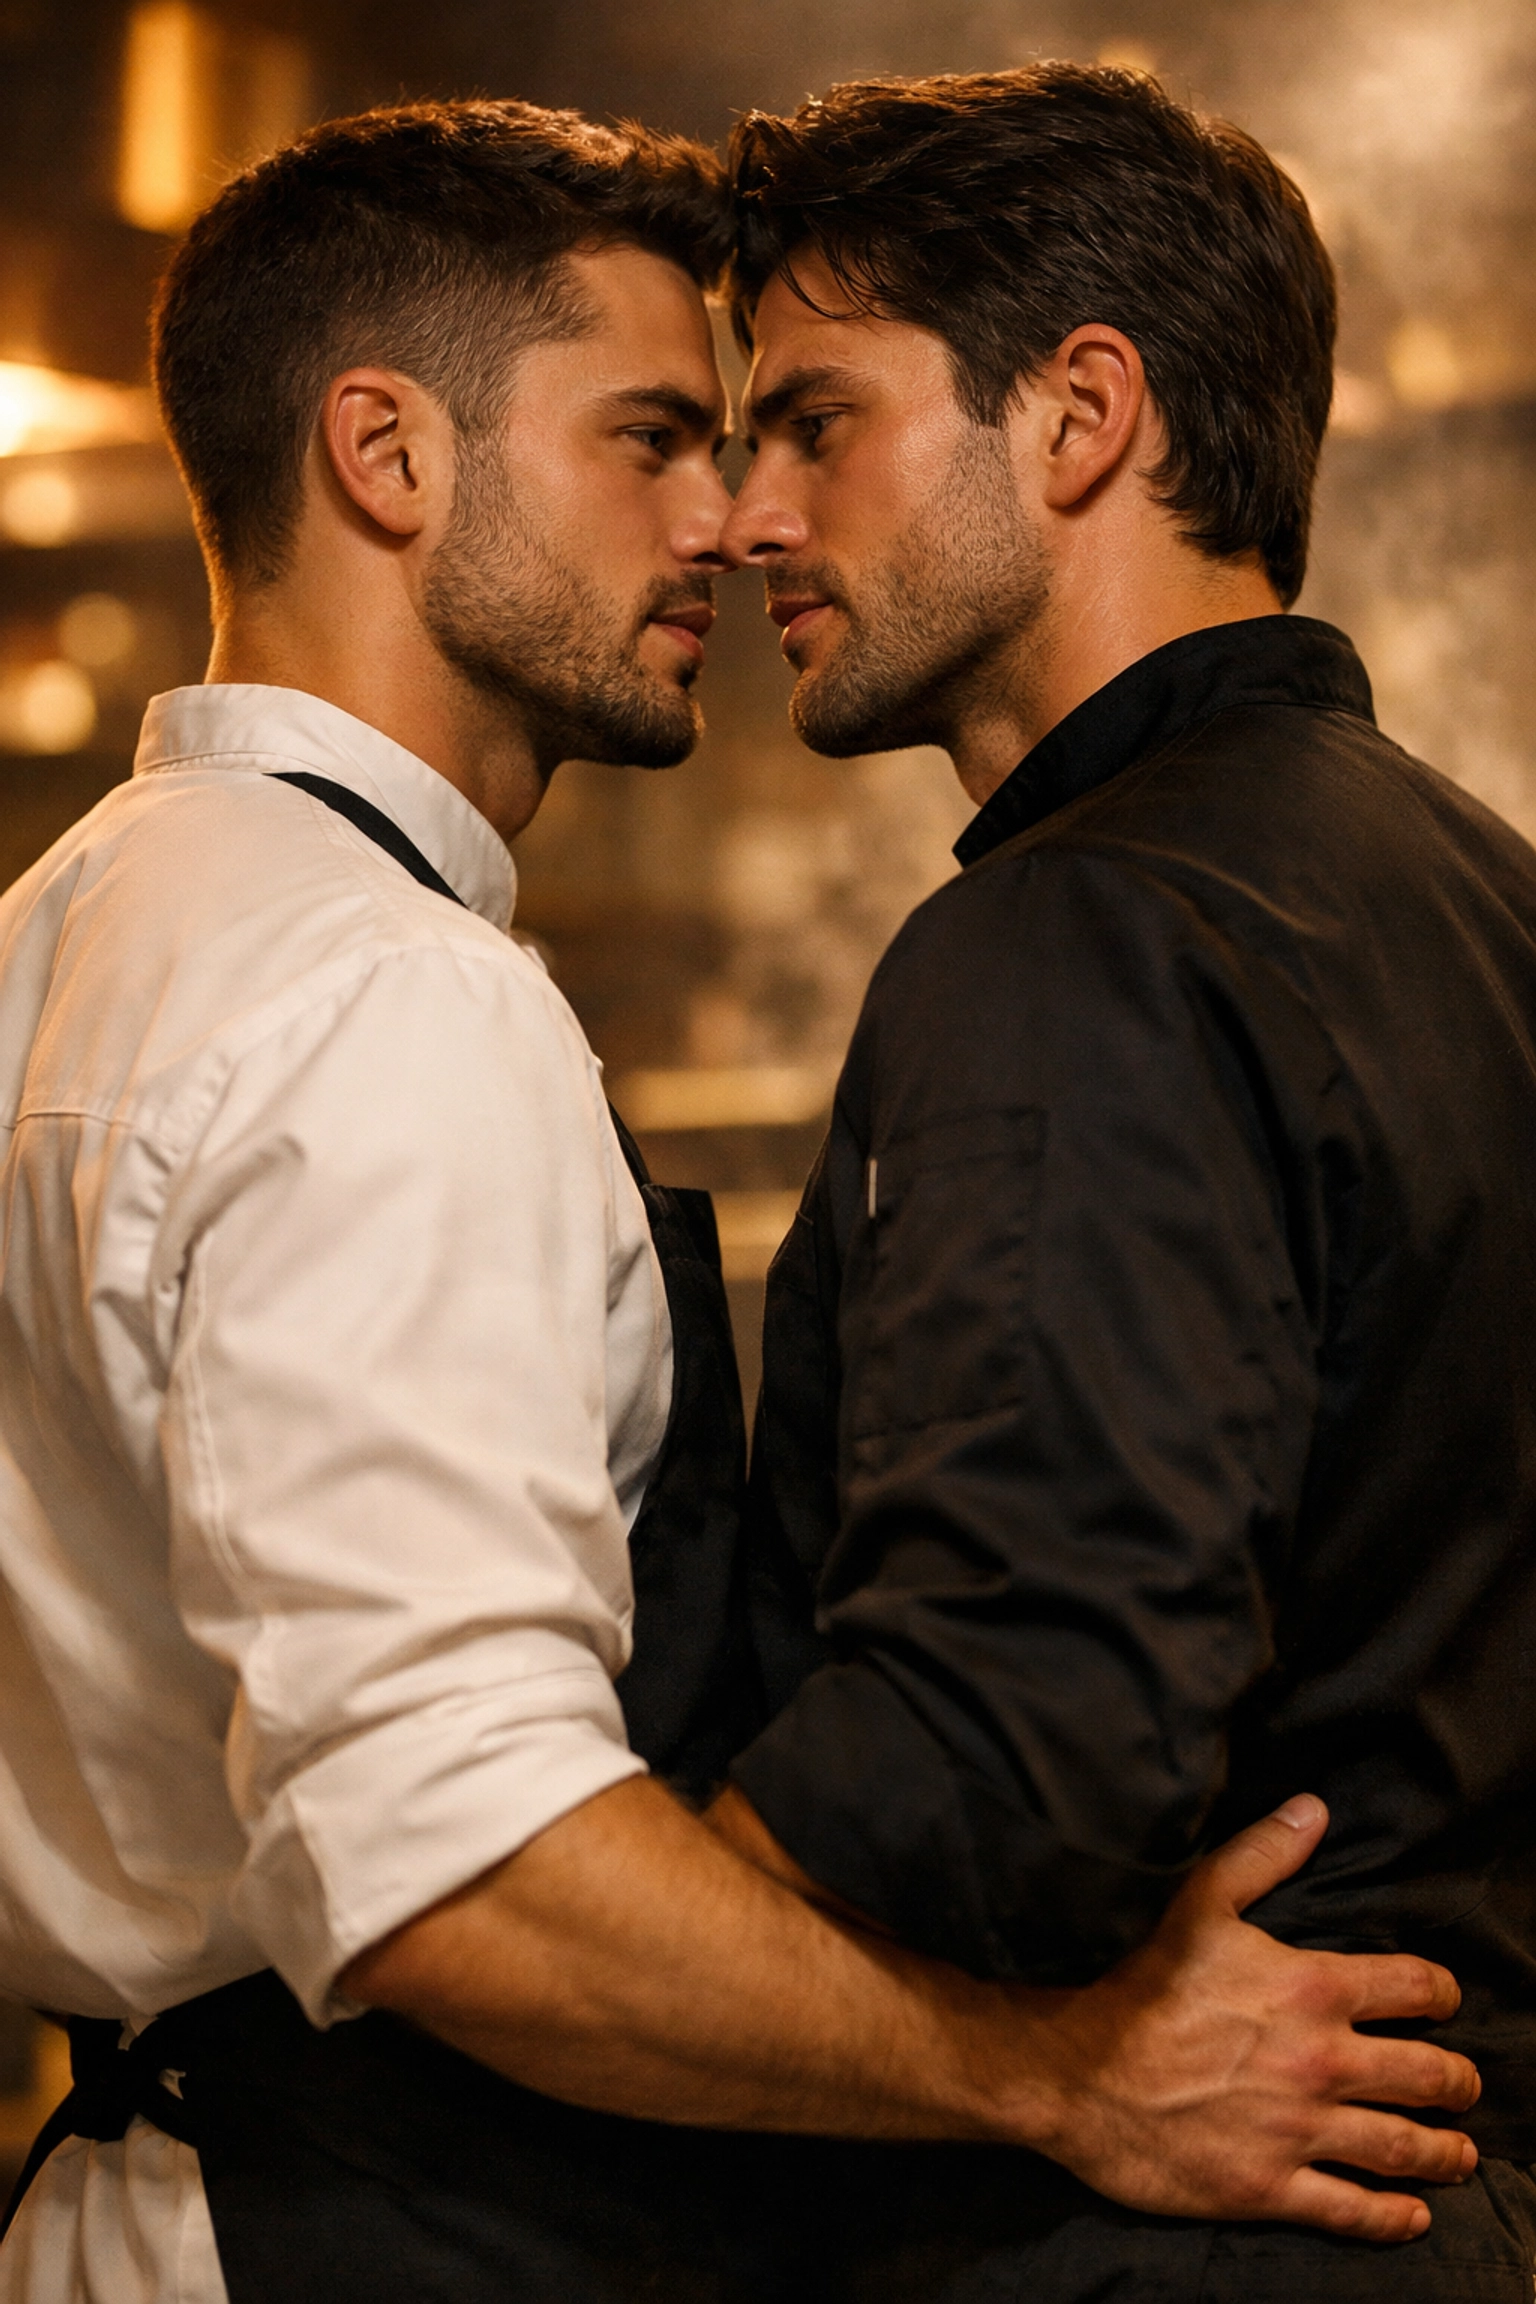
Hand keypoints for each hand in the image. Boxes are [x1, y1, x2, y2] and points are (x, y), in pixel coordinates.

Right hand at [1020, 1794, 1478, 2242]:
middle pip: (1427, 2076)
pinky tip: (1413, 2215)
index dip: (1441, 1993)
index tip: (1445, 2002)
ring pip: (1402, 2148)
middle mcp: (1322, 2063)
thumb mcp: (1200, 1902)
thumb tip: (1314, 1809)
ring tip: (1460, 2154)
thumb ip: (1263, 1854)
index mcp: (1313, 1990)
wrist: (1080, 2074)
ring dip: (1444, 2152)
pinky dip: (1393, 2216)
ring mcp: (1300, 2132)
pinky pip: (1352, 2210)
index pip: (1414, 1988)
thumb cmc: (1142, 1986)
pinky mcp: (1271, 2188)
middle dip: (1458, 2081)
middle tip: (1464, 2084)